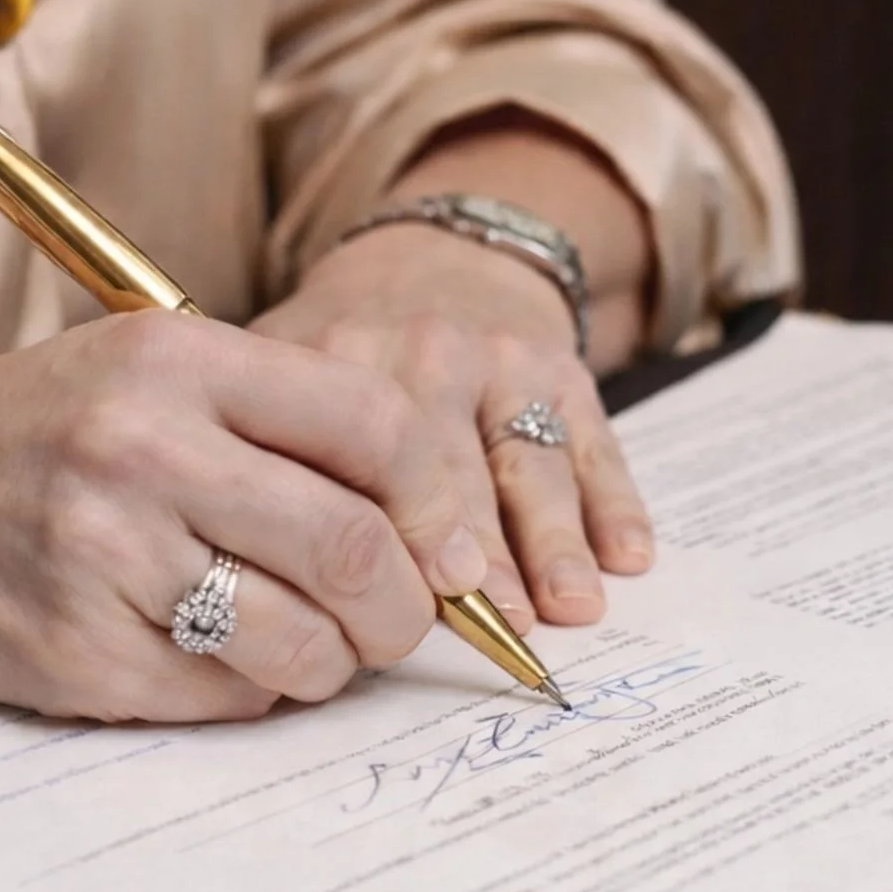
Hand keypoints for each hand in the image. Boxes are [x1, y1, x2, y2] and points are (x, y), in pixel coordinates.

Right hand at [0, 314, 487, 723]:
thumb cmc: (51, 427)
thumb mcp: (159, 367)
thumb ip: (291, 424)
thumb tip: (446, 541)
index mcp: (179, 358)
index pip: (378, 427)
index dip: (444, 506)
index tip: (457, 555)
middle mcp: (141, 450)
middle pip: (357, 551)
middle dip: (407, 608)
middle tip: (398, 620)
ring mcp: (103, 557)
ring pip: (303, 645)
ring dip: (333, 661)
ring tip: (307, 640)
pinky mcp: (76, 653)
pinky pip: (227, 700)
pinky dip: (253, 691)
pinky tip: (220, 654)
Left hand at [252, 224, 652, 632]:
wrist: (430, 261)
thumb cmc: (344, 355)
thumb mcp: (280, 373)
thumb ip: (269, 458)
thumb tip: (265, 591)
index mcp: (337, 365)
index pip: (358, 473)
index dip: (380, 552)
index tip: (392, 618)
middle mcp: (422, 356)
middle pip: (452, 477)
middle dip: (479, 560)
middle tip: (498, 630)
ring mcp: (501, 362)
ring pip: (530, 465)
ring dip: (554, 542)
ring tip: (570, 608)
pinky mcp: (563, 371)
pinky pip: (594, 445)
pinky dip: (615, 503)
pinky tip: (627, 556)